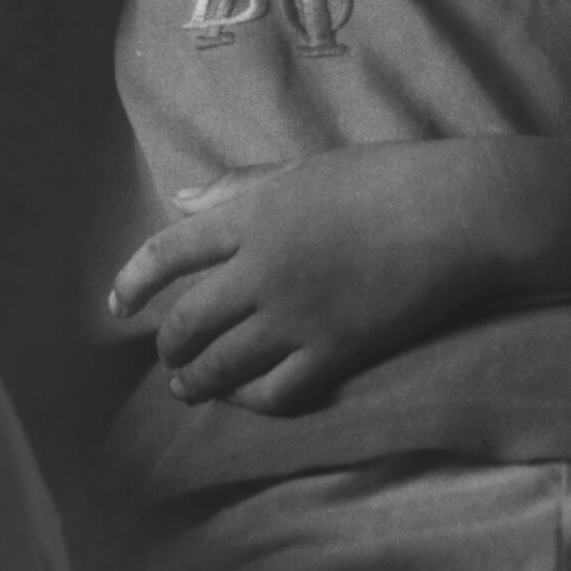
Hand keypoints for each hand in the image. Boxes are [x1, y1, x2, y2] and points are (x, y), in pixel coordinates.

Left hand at [108, 141, 509, 413]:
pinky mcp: (336, 351)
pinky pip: (278, 392)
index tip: (116, 305)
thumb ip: (236, 187)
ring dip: (197, 383)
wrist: (454, 213)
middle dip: (167, 347)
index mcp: (249, 214)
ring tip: (189, 390)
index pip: (166, 252)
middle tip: (166, 358)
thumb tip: (178, 199)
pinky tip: (246, 399)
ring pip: (224, 364)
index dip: (132, 281)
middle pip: (188, 320)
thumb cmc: (381, 178)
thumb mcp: (300, 169)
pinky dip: (252, 401)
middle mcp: (261, 268)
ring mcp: (297, 314)